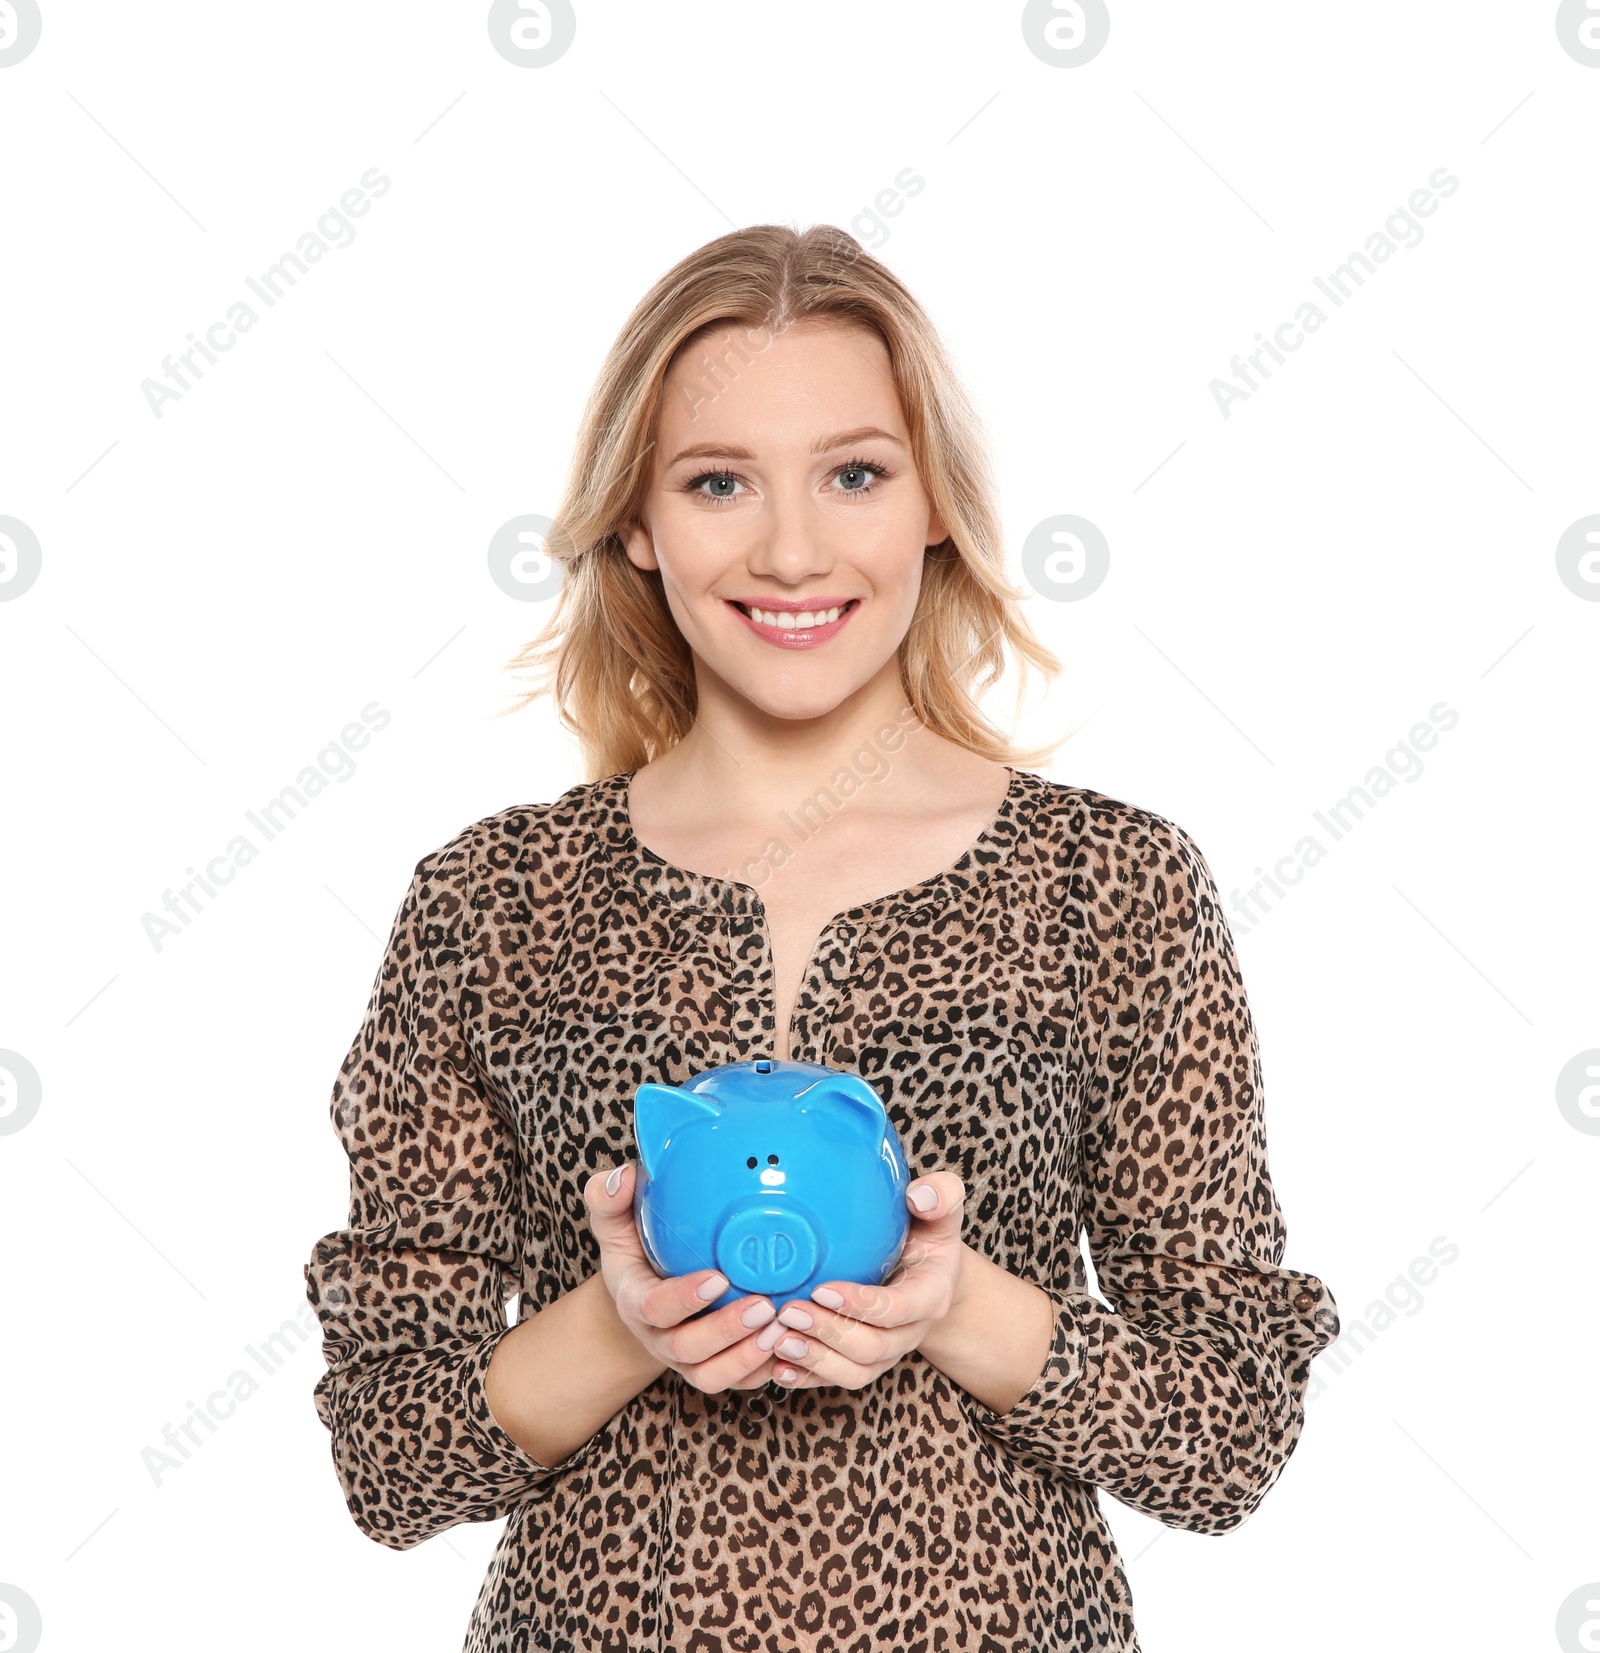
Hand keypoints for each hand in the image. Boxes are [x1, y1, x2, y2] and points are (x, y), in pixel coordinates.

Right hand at [583, 1161, 780, 1395]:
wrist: (644, 1297)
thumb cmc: (636, 1253)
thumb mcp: (617, 1225)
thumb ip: (610, 1199)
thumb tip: (623, 1176)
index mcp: (636, 1302)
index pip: (655, 1308)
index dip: (685, 1298)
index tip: (718, 1278)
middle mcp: (660, 1338)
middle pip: (688, 1349)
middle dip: (727, 1331)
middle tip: (765, 1305)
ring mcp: (687, 1360)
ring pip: (713, 1375)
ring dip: (748, 1356)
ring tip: (781, 1328)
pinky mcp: (714, 1369)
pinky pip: (738, 1383)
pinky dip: (764, 1371)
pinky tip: (790, 1346)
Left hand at [756, 1171, 968, 1392]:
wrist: (929, 1277)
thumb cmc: (928, 1240)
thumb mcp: (941, 1214)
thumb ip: (941, 1196)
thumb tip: (921, 1194)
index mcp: (930, 1296)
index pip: (898, 1309)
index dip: (861, 1305)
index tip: (822, 1288)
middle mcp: (910, 1333)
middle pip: (872, 1347)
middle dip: (828, 1333)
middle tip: (789, 1311)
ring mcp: (887, 1353)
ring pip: (855, 1372)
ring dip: (815, 1360)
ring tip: (778, 1339)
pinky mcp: (864, 1363)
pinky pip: (836, 1380)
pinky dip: (806, 1378)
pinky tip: (776, 1367)